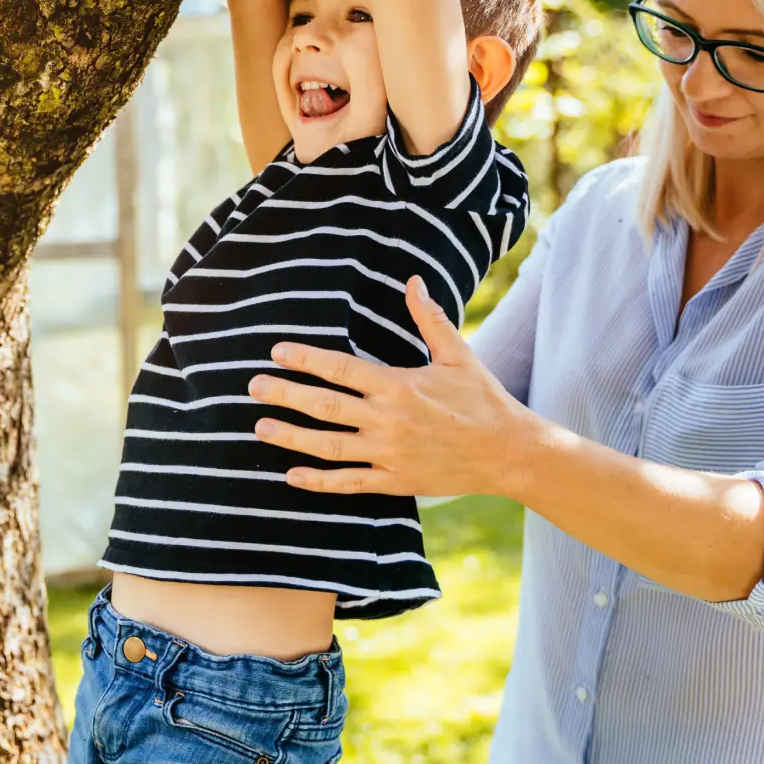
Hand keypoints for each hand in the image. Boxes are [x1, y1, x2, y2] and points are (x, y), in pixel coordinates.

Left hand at [248, 275, 547, 497]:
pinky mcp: (396, 481)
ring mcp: (389, 454)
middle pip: (325, 406)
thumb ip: (429, 318)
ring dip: (291, 437)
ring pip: (329, 446)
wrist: (509, 452)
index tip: (277, 352)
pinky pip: (349, 482)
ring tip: (260, 427)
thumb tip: (412, 280)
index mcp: (399, 385)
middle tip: (253, 387)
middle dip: (285, 395)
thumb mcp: (457, 354)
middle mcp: (388, 420)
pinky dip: (319, 482)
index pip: (340, 368)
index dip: (305, 359)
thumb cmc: (483, 399)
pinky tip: (291, 476)